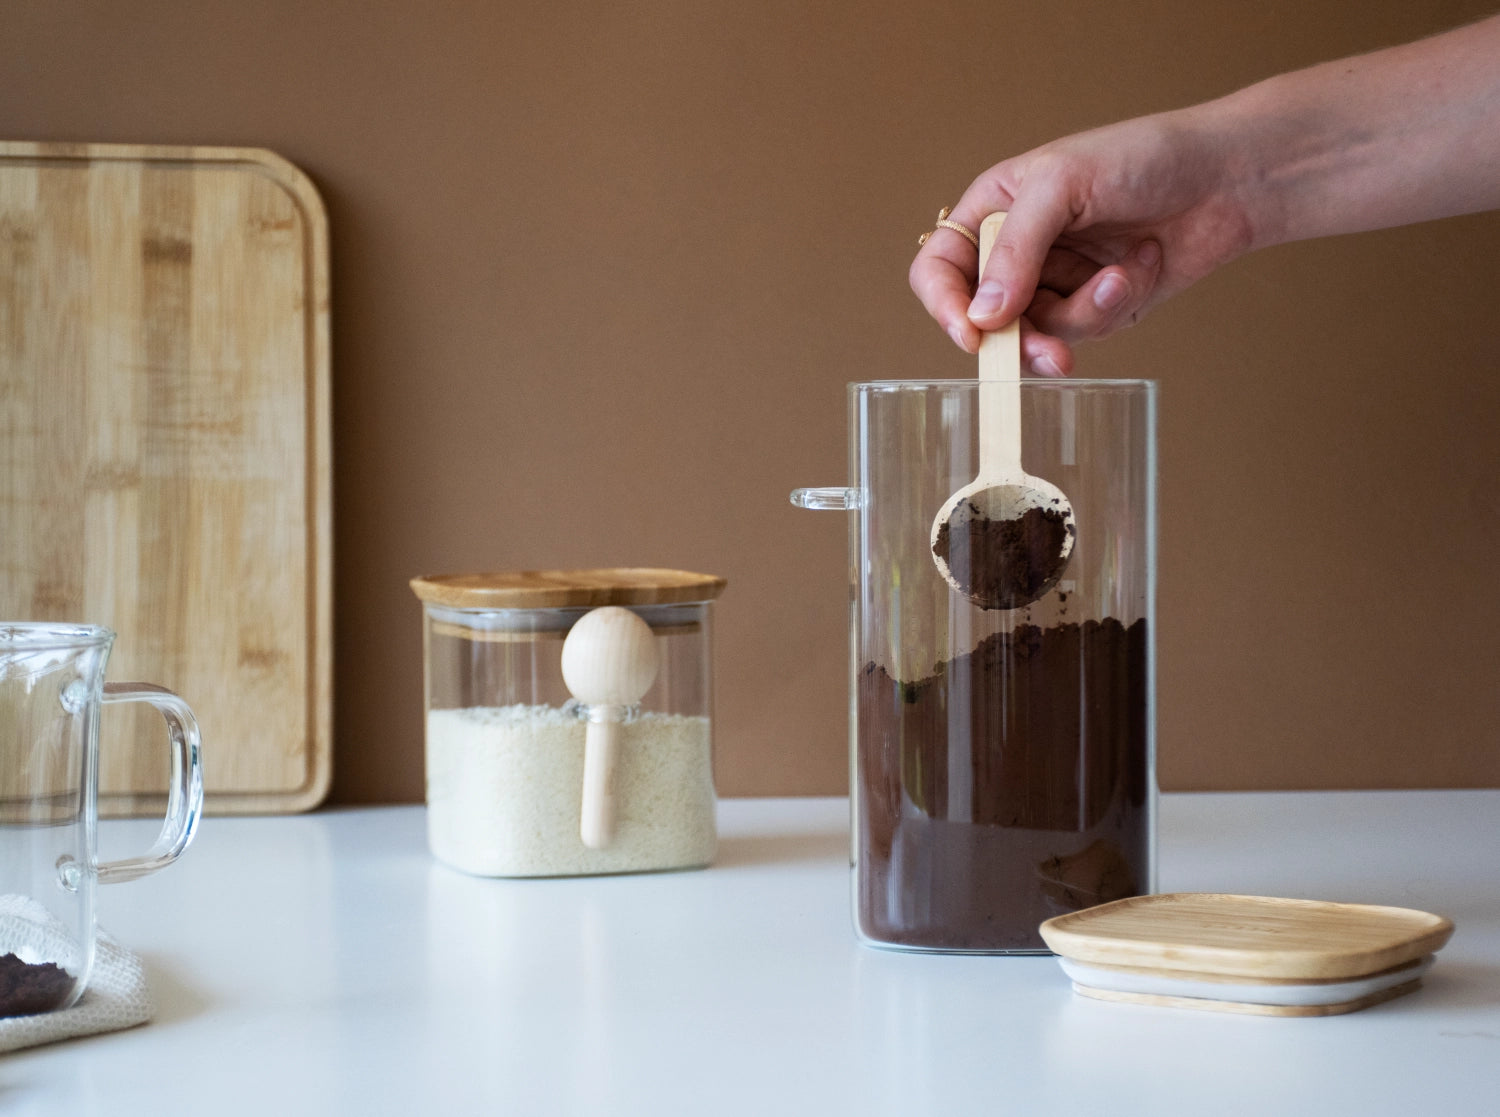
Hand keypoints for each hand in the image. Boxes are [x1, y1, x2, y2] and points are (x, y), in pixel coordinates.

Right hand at [909, 108, 1255, 373]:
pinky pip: (1084, 332)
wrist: (1225, 177)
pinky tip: (1142, 266)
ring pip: (1037, 333)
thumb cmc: (1142, 156)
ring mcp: (1055, 283)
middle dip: (1021, 337)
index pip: (940, 269)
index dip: (945, 305)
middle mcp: (1016, 252)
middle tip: (1051, 353)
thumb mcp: (1062, 185)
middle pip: (984, 318)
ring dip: (1084, 313)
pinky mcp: (1094, 309)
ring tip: (1119, 277)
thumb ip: (1016, 249)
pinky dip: (1113, 304)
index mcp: (993, 210)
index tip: (971, 335)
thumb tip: (982, 315)